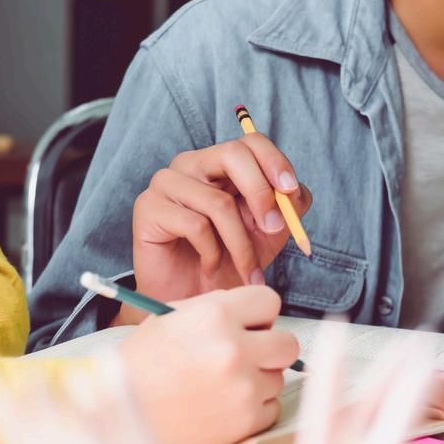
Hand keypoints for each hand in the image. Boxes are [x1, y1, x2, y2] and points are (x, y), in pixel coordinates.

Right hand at [118, 286, 298, 443]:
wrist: (115, 418)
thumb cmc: (138, 367)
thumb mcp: (167, 320)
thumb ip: (214, 309)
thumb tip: (253, 313)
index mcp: (215, 315)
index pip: (270, 301)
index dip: (258, 314)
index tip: (247, 326)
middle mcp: (235, 349)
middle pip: (288, 343)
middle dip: (270, 348)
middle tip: (245, 357)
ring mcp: (244, 387)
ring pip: (278, 378)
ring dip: (257, 381)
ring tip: (218, 386)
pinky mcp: (246, 421)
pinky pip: (270, 408)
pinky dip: (252, 409)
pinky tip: (220, 407)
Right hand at [125, 132, 312, 314]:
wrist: (193, 300)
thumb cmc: (228, 263)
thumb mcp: (267, 235)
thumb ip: (286, 209)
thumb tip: (295, 192)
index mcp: (220, 164)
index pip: (250, 142)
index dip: (275, 162)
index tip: (290, 191)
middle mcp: (191, 165)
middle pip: (232, 154)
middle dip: (261, 193)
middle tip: (274, 229)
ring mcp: (166, 183)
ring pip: (218, 201)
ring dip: (241, 244)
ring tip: (247, 271)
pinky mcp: (148, 207)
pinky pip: (194, 224)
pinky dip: (212, 252)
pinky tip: (210, 266)